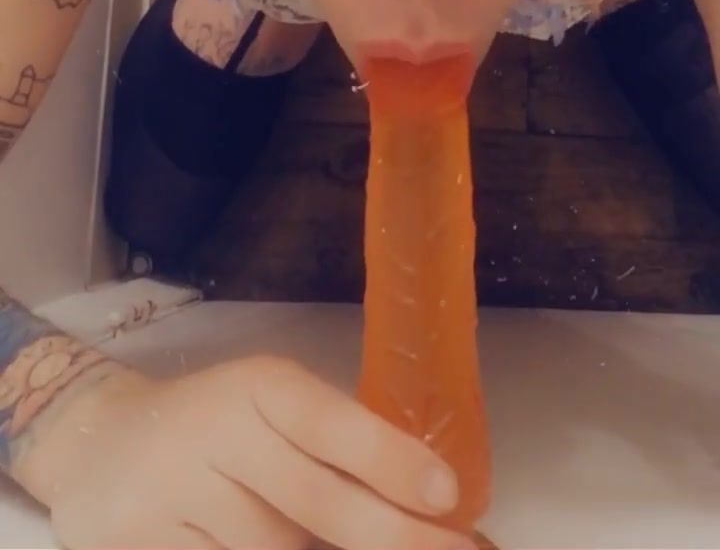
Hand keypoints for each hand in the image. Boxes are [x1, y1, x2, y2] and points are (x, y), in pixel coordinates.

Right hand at [16, 356, 473, 549]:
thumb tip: (430, 501)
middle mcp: (217, 432)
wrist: (98, 444)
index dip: (388, 458)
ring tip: (337, 542)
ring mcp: (175, 494)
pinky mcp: (142, 544)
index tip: (447, 495)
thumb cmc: (215, 429)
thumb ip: (333, 448)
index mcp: (259, 386)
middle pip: (315, 501)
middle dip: (390, 535)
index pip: (328, 420)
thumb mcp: (269, 413)